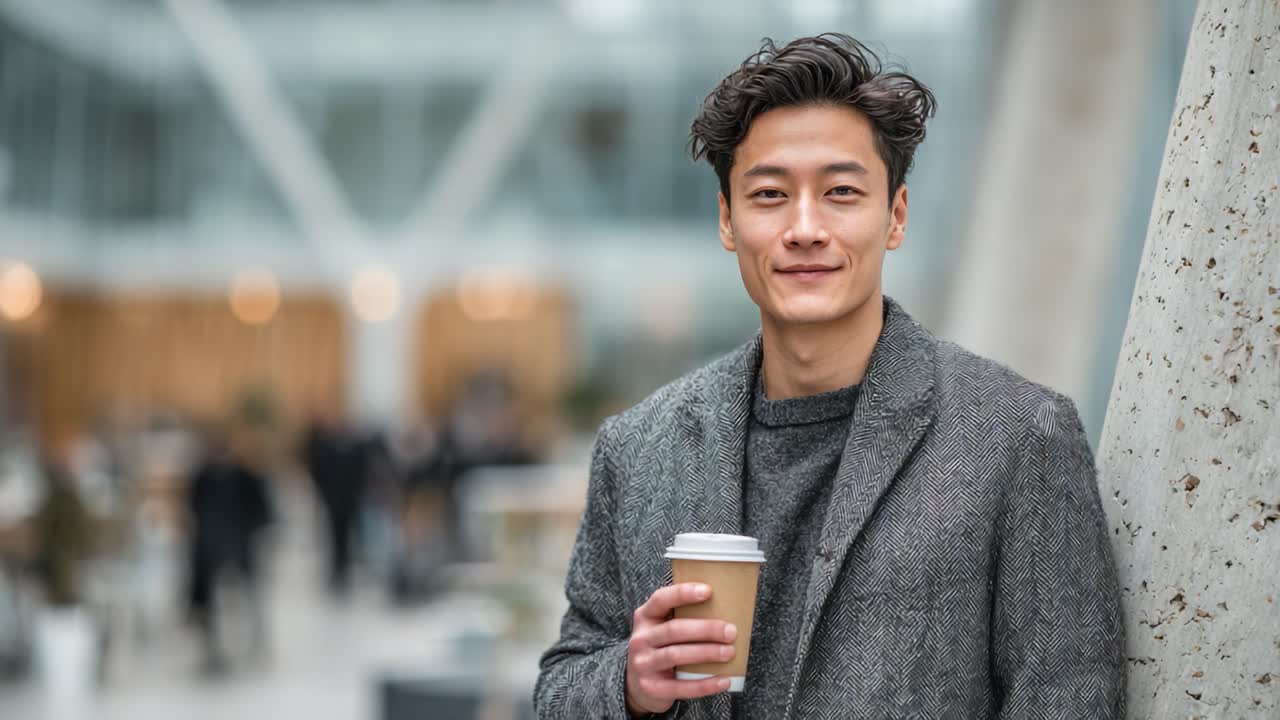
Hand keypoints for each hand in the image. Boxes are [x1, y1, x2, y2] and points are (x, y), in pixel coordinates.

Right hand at [624, 582, 737, 715]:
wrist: (637, 686)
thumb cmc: (661, 648)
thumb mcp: (661, 628)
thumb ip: (682, 617)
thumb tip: (728, 606)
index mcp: (645, 617)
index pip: (660, 599)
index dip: (683, 593)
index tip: (708, 591)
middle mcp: (640, 639)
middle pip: (674, 629)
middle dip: (706, 629)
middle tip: (731, 631)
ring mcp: (643, 664)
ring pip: (676, 655)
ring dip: (706, 653)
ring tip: (730, 652)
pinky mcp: (651, 688)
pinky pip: (680, 686)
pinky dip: (705, 684)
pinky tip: (724, 680)